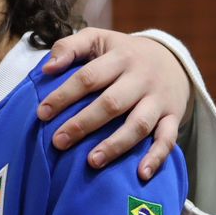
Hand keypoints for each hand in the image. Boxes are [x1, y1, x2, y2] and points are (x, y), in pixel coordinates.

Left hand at [37, 29, 191, 176]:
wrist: (173, 60)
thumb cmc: (123, 53)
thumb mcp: (98, 39)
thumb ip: (70, 47)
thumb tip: (47, 68)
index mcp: (120, 58)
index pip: (88, 77)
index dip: (64, 95)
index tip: (42, 114)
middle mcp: (141, 78)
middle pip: (112, 103)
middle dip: (84, 124)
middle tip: (59, 142)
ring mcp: (158, 99)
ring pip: (139, 124)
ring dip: (116, 144)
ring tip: (92, 162)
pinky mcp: (173, 117)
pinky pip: (169, 139)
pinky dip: (157, 157)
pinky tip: (141, 174)